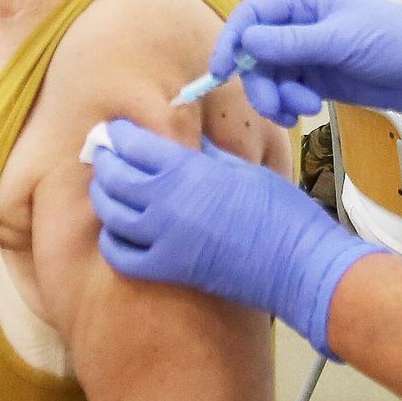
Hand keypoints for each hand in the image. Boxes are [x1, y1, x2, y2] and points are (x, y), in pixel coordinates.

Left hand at [90, 120, 377, 357]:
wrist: (298, 263)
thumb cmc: (280, 209)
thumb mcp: (242, 167)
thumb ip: (205, 154)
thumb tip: (182, 141)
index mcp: (187, 169)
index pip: (134, 144)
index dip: (120, 134)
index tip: (116, 130)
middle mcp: (167, 202)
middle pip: (114, 177)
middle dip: (104, 161)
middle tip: (103, 154)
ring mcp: (164, 239)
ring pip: (111, 214)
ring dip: (102, 197)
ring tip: (105, 188)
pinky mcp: (169, 270)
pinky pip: (121, 256)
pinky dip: (111, 241)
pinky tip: (116, 231)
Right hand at [211, 0, 401, 137]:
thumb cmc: (395, 42)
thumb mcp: (340, 41)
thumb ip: (291, 44)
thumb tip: (245, 42)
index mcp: (304, 3)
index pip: (252, 17)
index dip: (231, 41)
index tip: (220, 72)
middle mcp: (300, 26)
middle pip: (255, 53)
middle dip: (260, 81)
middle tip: (276, 106)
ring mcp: (309, 54)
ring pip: (270, 77)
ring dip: (277, 96)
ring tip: (304, 110)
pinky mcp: (319, 80)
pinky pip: (287, 93)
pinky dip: (288, 106)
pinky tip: (305, 113)